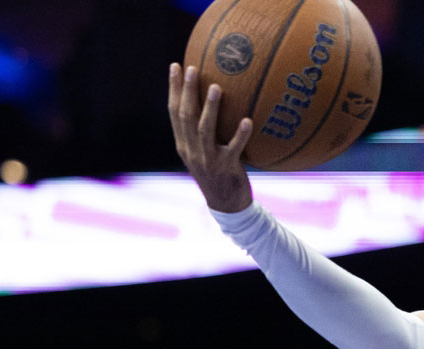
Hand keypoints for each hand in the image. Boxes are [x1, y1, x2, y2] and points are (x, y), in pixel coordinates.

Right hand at [166, 63, 253, 212]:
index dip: (174, 89)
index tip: (175, 66)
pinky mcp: (226, 168)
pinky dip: (241, 134)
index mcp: (183, 145)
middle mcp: (191, 151)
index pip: (174, 112)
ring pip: (204, 130)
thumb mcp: (206, 152)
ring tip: (217, 87)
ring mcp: (208, 160)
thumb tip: (217, 101)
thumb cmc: (220, 173)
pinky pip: (234, 148)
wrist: (227, 206)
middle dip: (187, 91)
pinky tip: (248, 120)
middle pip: (185, 116)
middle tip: (192, 68)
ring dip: (210, 107)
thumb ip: (206, 131)